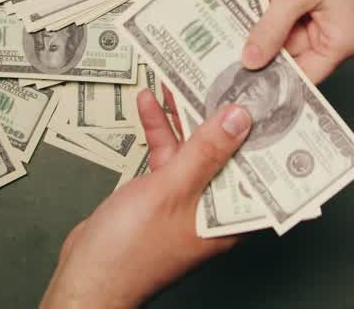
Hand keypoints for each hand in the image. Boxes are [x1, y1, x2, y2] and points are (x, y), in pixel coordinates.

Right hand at [40, 90, 252, 308]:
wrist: (85, 277)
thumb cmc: (130, 253)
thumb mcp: (172, 191)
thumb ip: (205, 152)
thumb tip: (238, 120)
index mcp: (229, 215)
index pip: (260, 169)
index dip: (264, 133)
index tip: (267, 99)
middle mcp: (213, 207)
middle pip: (226, 151)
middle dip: (220, 114)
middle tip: (221, 76)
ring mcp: (185, 200)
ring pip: (193, 148)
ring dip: (184, 115)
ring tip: (182, 77)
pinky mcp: (160, 195)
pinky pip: (167, 155)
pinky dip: (158, 130)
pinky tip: (151, 104)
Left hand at [244, 0, 353, 83]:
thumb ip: (270, 30)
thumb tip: (252, 60)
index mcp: (341, 41)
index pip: (303, 75)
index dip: (272, 74)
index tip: (242, 71)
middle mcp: (339, 33)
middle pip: (290, 47)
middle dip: (265, 25)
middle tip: (241, 12)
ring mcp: (330, 13)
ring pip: (287, 21)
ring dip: (270, 1)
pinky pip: (293, 3)